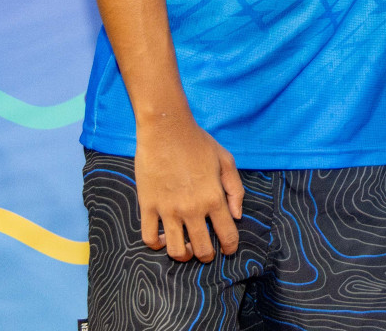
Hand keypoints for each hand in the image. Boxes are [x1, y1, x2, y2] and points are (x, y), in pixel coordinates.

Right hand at [135, 115, 243, 261]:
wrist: (166, 130)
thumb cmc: (198, 143)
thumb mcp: (226, 160)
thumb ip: (235, 190)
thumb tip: (237, 216)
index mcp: (214, 198)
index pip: (227, 234)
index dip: (230, 247)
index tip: (228, 249)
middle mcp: (192, 208)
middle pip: (201, 249)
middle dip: (207, 255)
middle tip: (207, 252)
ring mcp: (168, 209)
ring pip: (175, 250)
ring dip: (183, 255)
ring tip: (186, 249)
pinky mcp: (148, 206)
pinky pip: (149, 237)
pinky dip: (156, 245)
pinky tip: (163, 238)